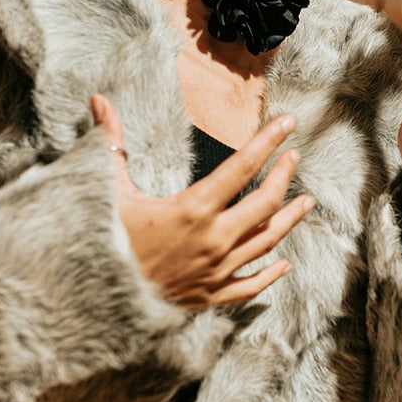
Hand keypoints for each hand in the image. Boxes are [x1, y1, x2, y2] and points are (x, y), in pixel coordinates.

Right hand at [90, 95, 309, 307]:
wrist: (95, 303)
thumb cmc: (101, 242)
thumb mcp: (107, 190)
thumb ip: (111, 143)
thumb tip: (98, 99)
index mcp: (193, 209)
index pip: (242, 167)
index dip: (268, 141)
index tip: (288, 123)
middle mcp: (213, 240)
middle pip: (265, 204)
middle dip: (283, 175)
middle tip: (294, 156)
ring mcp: (215, 271)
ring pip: (266, 242)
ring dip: (289, 219)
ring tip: (306, 202)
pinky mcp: (209, 296)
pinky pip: (250, 285)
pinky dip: (270, 274)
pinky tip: (284, 264)